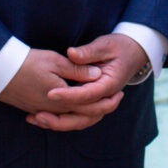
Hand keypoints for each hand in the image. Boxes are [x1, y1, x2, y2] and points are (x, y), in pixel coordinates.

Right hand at [0, 48, 105, 130]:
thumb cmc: (27, 63)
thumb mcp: (55, 61)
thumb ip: (77, 69)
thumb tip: (97, 75)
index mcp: (62, 99)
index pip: (91, 106)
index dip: (107, 101)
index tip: (119, 93)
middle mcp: (54, 110)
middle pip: (82, 117)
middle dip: (100, 110)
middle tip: (115, 101)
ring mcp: (43, 111)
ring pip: (70, 118)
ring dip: (85, 113)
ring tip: (97, 104)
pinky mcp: (34, 109)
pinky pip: (57, 117)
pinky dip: (70, 114)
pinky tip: (73, 107)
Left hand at [26, 33, 147, 130]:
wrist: (132, 53)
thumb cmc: (118, 47)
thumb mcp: (105, 44)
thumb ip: (89, 51)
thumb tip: (71, 53)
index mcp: (110, 84)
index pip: (88, 95)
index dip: (68, 96)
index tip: (50, 93)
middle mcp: (106, 99)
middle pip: (84, 117)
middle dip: (60, 118)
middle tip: (38, 114)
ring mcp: (99, 103)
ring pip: (79, 121)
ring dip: (57, 123)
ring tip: (35, 118)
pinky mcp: (91, 104)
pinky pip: (76, 117)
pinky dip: (60, 120)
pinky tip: (40, 116)